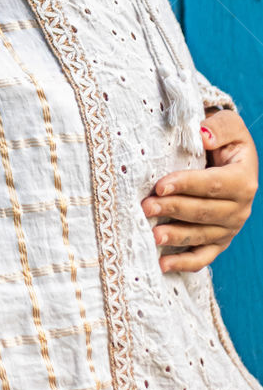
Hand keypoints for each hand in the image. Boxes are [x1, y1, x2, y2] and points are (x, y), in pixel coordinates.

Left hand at [140, 108, 258, 272]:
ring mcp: (230, 227)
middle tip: (146, 207)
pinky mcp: (220, 240)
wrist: (229, 156)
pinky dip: (185, 263)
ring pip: (202, 235)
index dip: (186, 185)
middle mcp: (240, 208)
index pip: (212, 185)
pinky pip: (204, 256)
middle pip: (204, 212)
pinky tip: (164, 265)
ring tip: (152, 235)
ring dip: (176, 236)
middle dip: (173, 209)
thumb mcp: (228, 124)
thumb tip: (204, 136)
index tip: (159, 185)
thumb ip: (218, 128)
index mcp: (243, 179)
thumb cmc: (223, 138)